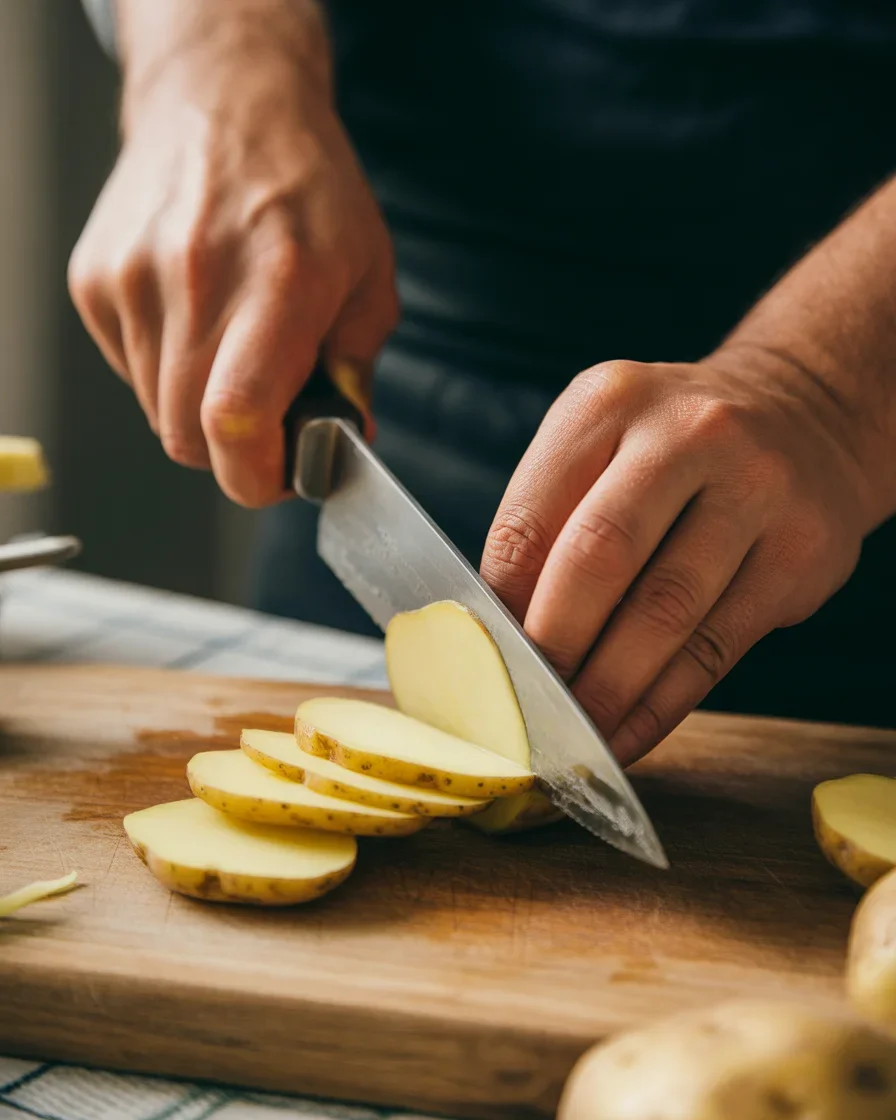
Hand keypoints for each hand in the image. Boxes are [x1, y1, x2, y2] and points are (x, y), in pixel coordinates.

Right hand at [68, 20, 396, 505]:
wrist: (223, 104)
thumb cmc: (308, 189)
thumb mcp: (367, 277)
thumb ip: (356, 371)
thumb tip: (344, 441)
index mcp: (277, 285)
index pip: (236, 421)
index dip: (255, 476)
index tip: (279, 476)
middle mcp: (195, 280)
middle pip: (187, 436)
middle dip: (232, 452)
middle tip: (268, 419)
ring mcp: (134, 279)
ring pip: (156, 410)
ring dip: (198, 409)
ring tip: (233, 350)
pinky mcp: (96, 280)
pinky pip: (130, 371)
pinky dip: (166, 371)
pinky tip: (196, 323)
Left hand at [482, 353, 873, 763]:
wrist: (806, 416)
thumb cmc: (673, 450)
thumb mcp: (603, 445)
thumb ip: (552, 523)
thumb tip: (501, 634)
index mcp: (609, 404)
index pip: (529, 520)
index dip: (500, 605)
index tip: (483, 663)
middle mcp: (688, 436)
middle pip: (599, 557)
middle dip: (553, 646)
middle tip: (525, 704)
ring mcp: (755, 491)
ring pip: (664, 614)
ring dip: (607, 690)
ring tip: (571, 734)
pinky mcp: (800, 554)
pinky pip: (715, 650)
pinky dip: (661, 706)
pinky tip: (626, 736)